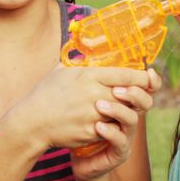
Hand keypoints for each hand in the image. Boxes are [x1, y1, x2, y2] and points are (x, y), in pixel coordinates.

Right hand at [10, 65, 152, 151]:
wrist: (31, 122)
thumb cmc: (45, 94)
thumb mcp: (61, 70)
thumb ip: (77, 61)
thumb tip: (85, 48)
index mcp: (89, 76)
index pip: (128, 75)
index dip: (143, 78)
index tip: (148, 77)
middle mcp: (95, 94)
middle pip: (131, 95)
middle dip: (136, 97)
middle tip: (135, 97)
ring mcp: (95, 115)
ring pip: (124, 113)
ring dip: (123, 112)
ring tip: (117, 110)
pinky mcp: (92, 132)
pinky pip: (112, 129)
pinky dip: (111, 126)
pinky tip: (104, 124)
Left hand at [69, 67, 159, 179]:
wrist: (71, 151)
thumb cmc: (75, 120)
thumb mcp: (78, 95)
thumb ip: (82, 77)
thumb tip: (76, 55)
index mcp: (122, 102)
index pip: (143, 88)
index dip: (149, 80)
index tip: (148, 72)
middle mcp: (127, 118)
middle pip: (144, 102)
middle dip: (133, 93)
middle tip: (116, 89)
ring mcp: (125, 136)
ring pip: (132, 120)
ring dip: (118, 111)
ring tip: (100, 106)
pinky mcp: (118, 152)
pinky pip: (120, 142)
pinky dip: (110, 132)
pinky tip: (98, 126)